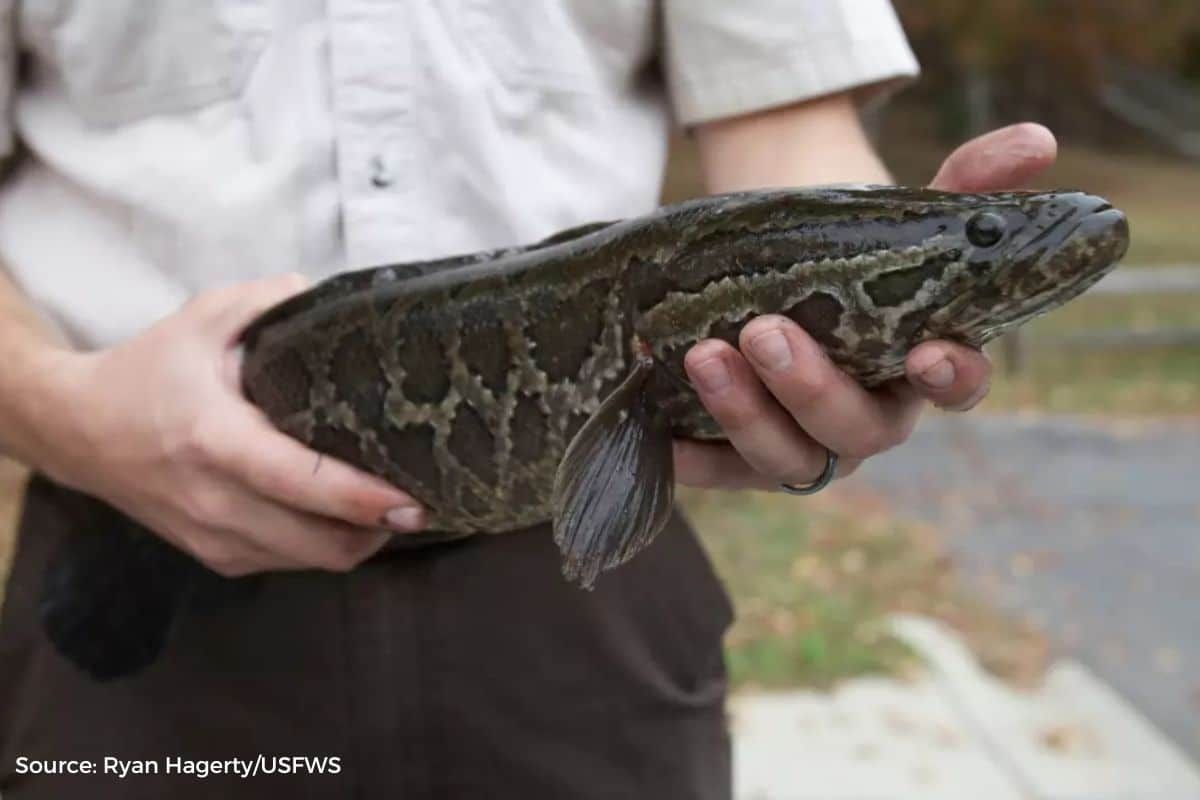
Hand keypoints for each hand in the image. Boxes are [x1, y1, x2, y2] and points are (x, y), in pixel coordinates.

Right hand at [37, 274, 426, 575]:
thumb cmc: (149, 370)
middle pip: (320, 542)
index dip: (362, 498)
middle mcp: (215, 500)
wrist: (79, 430)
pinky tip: (341, 516)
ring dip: (357, 542)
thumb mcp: (205, 317)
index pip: (300, 483)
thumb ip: (272, 300)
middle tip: (418, 502)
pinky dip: (323, 546)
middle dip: (379, 530)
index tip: (412, 500)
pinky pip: (289, 564)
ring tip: (388, 508)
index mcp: (215, 439)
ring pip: (311, 561)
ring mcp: (213, 537)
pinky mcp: (215, 557)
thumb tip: (335, 297)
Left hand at [675, 123, 1057, 489]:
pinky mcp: (744, 460)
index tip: (929, 354)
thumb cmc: (849, 261)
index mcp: (920, 367)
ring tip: (702, 356)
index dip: (949, 379)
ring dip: (746, 415)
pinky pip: (722, 475)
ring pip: (788, 459)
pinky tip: (663, 433)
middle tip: (764, 332)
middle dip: (811, 389)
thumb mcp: (900, 217)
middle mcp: (868, 419)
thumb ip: (963, 184)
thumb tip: (1035, 141)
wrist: (774, 282)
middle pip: (856, 431)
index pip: (955, 387)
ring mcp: (806, 446)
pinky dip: (695, 459)